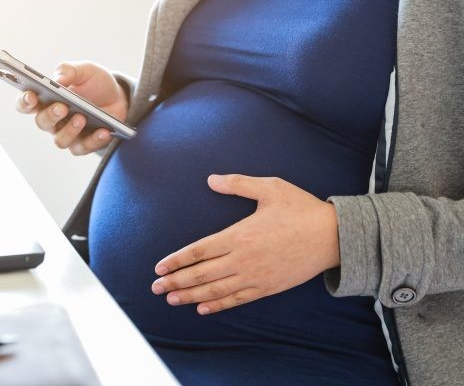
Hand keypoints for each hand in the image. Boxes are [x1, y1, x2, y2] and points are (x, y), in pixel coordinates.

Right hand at [15, 61, 128, 154]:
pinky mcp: (84, 144)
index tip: (31, 96)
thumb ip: (69, 70)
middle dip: (50, 115)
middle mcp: (53, 119)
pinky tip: (104, 131)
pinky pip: (83, 148)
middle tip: (62, 107)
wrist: (118, 97)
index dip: (24, 101)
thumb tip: (58, 80)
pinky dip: (94, 140)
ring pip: (60, 140)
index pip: (26, 104)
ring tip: (82, 118)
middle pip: (42, 122)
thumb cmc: (95, 83)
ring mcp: (67, 134)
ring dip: (71, 130)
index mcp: (46, 99)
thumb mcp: (85, 70)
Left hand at [151, 174, 339, 314]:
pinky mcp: (267, 287)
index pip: (199, 250)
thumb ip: (237, 184)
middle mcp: (243, 259)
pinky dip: (218, 305)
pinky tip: (203, 309)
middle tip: (156, 287)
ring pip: (216, 290)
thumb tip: (211, 179)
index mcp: (239, 235)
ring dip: (191, 296)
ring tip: (171, 299)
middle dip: (176, 282)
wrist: (333, 236)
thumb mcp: (269, 187)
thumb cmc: (300, 209)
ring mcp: (255, 276)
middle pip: (201, 274)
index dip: (177, 260)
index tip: (159, 266)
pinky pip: (237, 299)